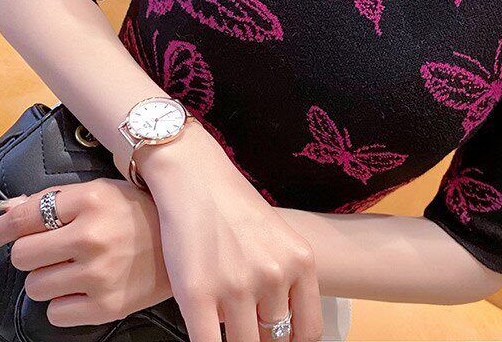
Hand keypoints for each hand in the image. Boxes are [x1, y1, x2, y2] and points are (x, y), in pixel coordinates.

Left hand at [0, 178, 172, 326]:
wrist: (188, 245)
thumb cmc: (141, 213)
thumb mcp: (102, 192)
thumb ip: (53, 200)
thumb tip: (2, 212)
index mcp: (92, 200)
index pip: (24, 217)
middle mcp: (93, 236)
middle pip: (23, 255)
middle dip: (33, 253)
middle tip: (55, 249)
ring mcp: (99, 274)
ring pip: (35, 287)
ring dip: (48, 279)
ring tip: (76, 268)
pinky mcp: (106, 307)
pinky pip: (55, 314)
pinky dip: (64, 303)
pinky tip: (86, 287)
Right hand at [140, 120, 324, 341]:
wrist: (193, 177)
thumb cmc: (233, 206)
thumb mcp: (278, 238)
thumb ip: (286, 280)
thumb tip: (283, 329)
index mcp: (300, 262)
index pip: (308, 330)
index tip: (279, 340)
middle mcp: (274, 275)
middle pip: (274, 339)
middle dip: (259, 336)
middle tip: (246, 323)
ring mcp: (236, 285)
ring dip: (232, 339)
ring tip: (223, 314)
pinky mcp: (197, 293)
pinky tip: (206, 331)